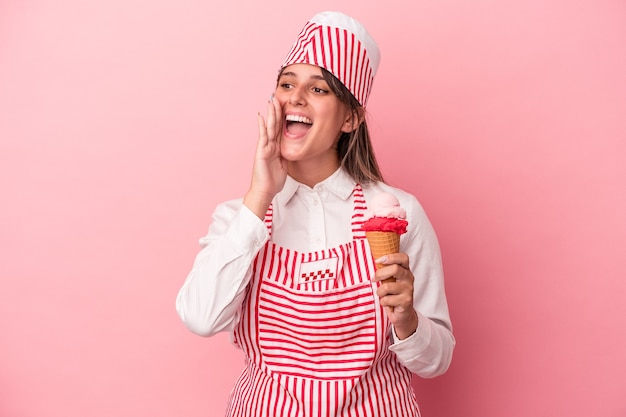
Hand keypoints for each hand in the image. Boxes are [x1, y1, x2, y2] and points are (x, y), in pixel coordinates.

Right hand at [244, 96, 287, 218]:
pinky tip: (261, 116)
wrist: (265, 191)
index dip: (283, 117)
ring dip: (270, 113)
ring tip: (271, 101)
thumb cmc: (273, 181)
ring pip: (269, 127)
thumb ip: (286, 155)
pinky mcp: (261, 151)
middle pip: (275, 124)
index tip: (286, 106)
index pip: (280, 129)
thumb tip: (293, 149)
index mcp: (277, 148)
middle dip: (276, 111)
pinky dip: (262, 126)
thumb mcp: (284, 165)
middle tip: (277, 97)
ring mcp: (265, 147)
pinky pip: (262, 136)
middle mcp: (270, 145)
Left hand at [373, 253, 418, 339]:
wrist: (403, 314)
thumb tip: (374, 261)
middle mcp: (409, 278)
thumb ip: (386, 270)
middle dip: (379, 274)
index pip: (403, 258)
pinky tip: (387, 303)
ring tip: (382, 294)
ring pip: (387, 286)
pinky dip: (383, 302)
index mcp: (405, 270)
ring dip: (379, 292)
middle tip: (374, 279)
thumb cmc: (393, 294)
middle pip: (395, 269)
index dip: (390, 257)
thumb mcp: (391, 279)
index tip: (378, 260)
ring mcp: (408, 290)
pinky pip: (387, 299)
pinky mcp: (406, 301)